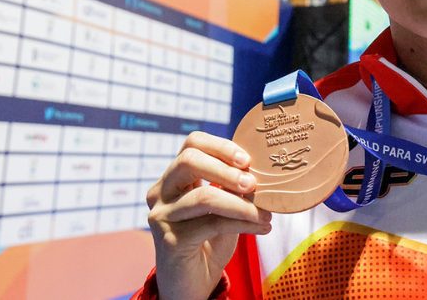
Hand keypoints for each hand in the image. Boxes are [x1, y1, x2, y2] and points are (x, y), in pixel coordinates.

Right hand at [146, 131, 271, 299]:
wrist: (190, 283)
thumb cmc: (209, 241)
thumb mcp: (224, 208)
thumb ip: (233, 188)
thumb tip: (260, 171)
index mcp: (174, 177)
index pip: (192, 143)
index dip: (221, 146)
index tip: (247, 159)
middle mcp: (161, 192)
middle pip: (189, 160)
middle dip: (226, 168)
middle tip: (253, 183)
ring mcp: (161, 215)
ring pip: (204, 196)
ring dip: (241, 203)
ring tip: (266, 213)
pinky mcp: (169, 240)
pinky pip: (211, 224)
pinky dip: (242, 224)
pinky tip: (262, 227)